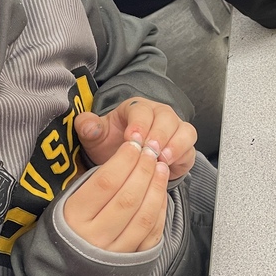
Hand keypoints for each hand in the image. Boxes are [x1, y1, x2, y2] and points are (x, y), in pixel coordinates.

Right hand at [63, 139, 168, 251]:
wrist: (66, 269)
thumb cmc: (70, 225)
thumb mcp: (68, 200)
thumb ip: (93, 181)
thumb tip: (125, 155)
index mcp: (74, 217)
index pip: (106, 182)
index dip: (124, 160)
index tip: (134, 144)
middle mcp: (94, 237)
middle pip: (128, 197)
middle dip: (144, 170)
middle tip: (151, 152)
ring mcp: (114, 252)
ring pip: (144, 216)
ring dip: (156, 188)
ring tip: (161, 167)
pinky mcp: (132, 261)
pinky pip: (152, 233)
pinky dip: (161, 209)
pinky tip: (161, 191)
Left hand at [75, 97, 196, 178]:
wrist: (127, 161)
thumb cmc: (112, 145)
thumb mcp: (96, 138)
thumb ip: (88, 128)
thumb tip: (86, 124)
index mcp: (137, 108)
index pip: (142, 110)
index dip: (139, 124)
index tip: (132, 140)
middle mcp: (160, 115)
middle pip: (167, 118)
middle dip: (159, 135)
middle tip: (149, 151)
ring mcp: (175, 130)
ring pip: (184, 131)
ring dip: (175, 145)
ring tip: (162, 160)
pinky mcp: (185, 147)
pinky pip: (190, 148)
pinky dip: (182, 156)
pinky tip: (168, 167)